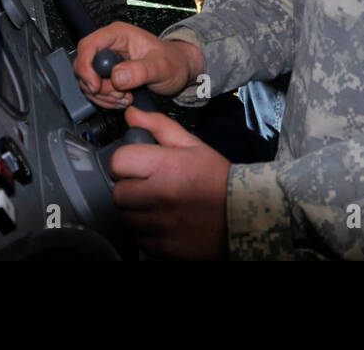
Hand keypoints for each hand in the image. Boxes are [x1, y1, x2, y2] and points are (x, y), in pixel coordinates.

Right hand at [74, 22, 202, 109]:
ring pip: (88, 82)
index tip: (96, 86)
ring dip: (104, 96)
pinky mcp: (107, 75)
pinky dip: (106, 100)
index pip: (88, 46)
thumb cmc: (173, 62)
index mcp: (118, 34)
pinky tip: (123, 99)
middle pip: (84, 66)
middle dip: (98, 87)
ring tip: (126, 98)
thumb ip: (140, 71)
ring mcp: (106, 61)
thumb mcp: (161, 66)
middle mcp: (108, 45)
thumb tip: (117, 76)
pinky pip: (95, 91)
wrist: (178, 70)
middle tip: (120, 95)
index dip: (86, 67)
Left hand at [110, 107, 228, 260]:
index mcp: (166, 166)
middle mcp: (160, 196)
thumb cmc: (217, 178)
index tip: (136, 167)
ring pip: (127, 219)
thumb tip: (130, 113)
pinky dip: (148, 235)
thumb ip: (159, 126)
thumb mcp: (192, 145)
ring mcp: (161, 225)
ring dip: (138, 213)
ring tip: (158, 207)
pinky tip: (164, 224)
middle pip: (119, 193)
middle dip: (130, 190)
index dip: (125, 163)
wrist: (245, 214)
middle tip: (148, 188)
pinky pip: (140, 241)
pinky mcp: (164, 249)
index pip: (119, 162)